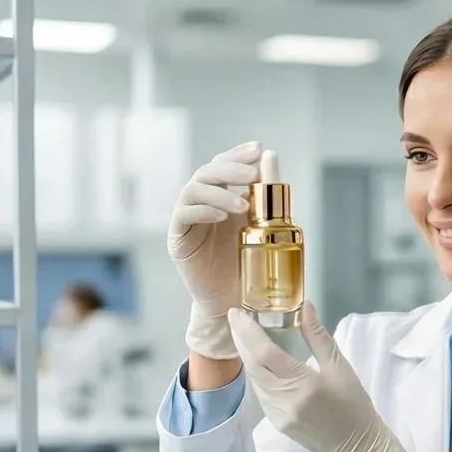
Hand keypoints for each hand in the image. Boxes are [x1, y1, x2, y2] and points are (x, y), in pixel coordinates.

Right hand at [168, 142, 260, 359]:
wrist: (230, 302)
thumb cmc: (246, 266)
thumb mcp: (261, 228)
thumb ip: (266, 199)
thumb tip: (273, 161)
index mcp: (221, 197)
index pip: (223, 164)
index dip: (237, 153)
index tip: (258, 149)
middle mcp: (201, 204)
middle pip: (208, 171)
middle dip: (231, 167)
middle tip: (252, 173)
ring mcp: (187, 219)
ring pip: (194, 189)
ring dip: (219, 191)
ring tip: (242, 205)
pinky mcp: (178, 238)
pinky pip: (183, 215)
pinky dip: (203, 210)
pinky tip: (221, 216)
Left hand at [227, 302, 412, 451]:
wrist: (357, 445)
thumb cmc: (353, 403)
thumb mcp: (339, 365)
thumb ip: (317, 336)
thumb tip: (304, 306)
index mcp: (303, 385)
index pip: (266, 354)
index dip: (248, 332)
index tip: (237, 313)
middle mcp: (285, 401)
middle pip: (253, 366)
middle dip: (241, 340)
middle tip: (235, 317)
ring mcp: (278, 415)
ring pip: (254, 380)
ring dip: (246, 356)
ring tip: (243, 334)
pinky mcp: (276, 423)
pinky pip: (260, 394)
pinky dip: (256, 374)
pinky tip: (256, 361)